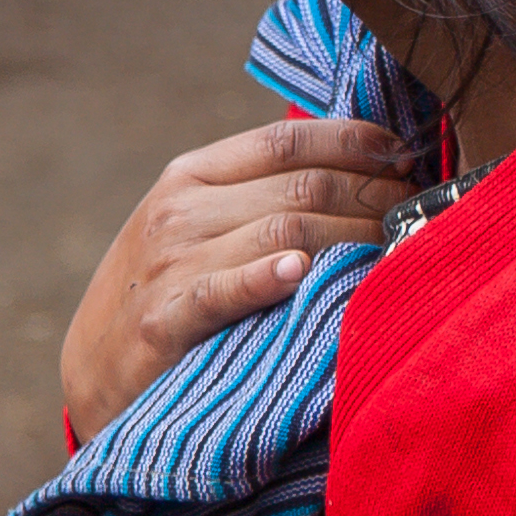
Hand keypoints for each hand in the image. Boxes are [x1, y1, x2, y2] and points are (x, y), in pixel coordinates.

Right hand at [57, 115, 412, 435]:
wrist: (94, 374)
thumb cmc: (167, 296)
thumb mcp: (198, 229)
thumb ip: (260, 197)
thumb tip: (359, 169)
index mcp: (192, 175)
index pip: (286, 140)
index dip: (355, 141)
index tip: (408, 154)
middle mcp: (180, 209)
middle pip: (301, 187)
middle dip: (374, 194)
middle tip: (421, 211)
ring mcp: (170, 263)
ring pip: (286, 232)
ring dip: (355, 238)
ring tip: (399, 249)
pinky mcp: (164, 319)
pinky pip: (226, 289)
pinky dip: (267, 277)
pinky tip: (305, 275)